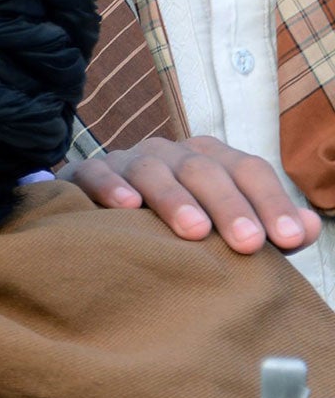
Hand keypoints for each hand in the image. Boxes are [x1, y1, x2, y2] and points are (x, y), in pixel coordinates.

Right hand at [65, 135, 319, 252]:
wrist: (101, 216)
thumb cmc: (173, 224)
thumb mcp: (224, 224)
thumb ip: (267, 227)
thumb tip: (310, 227)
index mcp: (209, 160)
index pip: (248, 169)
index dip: (271, 201)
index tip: (289, 239)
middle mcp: (171, 153)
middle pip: (205, 170)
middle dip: (229, 206)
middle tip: (248, 243)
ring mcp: (127, 160)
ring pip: (154, 170)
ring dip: (175, 198)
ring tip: (194, 230)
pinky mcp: (87, 173)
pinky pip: (98, 173)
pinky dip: (113, 187)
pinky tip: (127, 208)